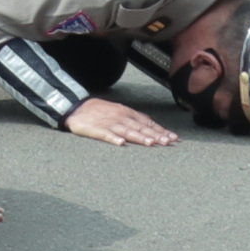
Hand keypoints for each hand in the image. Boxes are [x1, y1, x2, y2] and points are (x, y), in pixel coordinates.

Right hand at [63, 95, 177, 146]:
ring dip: (139, 137)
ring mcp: (108, 123)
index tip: (173, 138)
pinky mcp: (94, 129)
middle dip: (155, 135)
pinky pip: (105, 134)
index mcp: (127, 113)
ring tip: (150, 143)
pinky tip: (120, 143)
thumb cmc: (100, 111)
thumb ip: (135, 119)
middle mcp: (120, 118)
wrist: (76, 107)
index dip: (160, 131)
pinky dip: (113, 138)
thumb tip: (153, 126)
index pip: (147, 123)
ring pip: (126, 130)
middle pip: (140, 128)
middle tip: (167, 142)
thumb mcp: (119, 111)